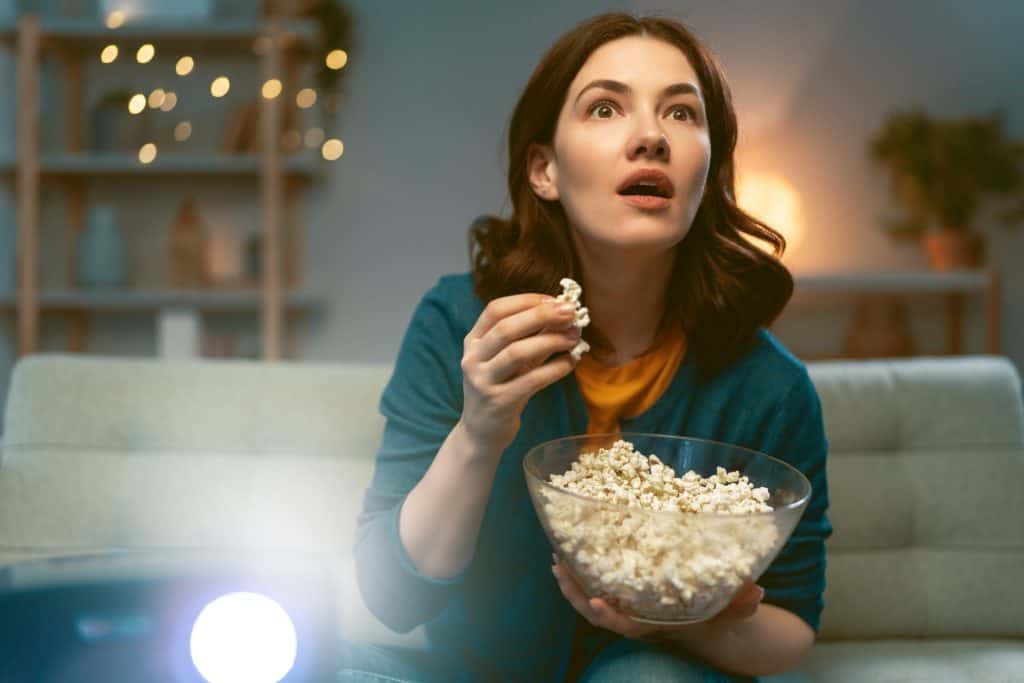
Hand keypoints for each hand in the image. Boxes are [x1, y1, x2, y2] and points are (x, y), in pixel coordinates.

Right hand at [459, 294, 581, 451]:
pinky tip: (570, 362)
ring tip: (573, 338)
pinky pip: (531, 380)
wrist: (482, 432)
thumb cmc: (501, 388)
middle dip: (542, 316)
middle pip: (506, 328)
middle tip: (570, 312)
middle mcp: (472, 358)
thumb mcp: (511, 360)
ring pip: (517, 352)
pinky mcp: (498, 403)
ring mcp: (482, 381)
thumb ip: (532, 336)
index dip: (526, 301)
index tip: (554, 300)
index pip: (495, 310)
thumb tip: (563, 313)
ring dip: (550, 341)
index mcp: (473, 341)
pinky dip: (554, 368)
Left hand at [551, 558, 763, 639]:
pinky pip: (598, 585)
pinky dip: (583, 572)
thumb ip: (743, 602)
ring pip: (591, 599)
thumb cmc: (721, 613)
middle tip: (559, 567)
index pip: (627, 624)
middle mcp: (638, 617)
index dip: (609, 615)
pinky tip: (574, 551)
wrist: (715, 621)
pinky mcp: (626, 592)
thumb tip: (757, 590)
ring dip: (572, 581)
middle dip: (574, 593)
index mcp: (658, 622)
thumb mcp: (734, 608)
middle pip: (597, 612)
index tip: (593, 600)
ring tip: (557, 558)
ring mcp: (629, 606)